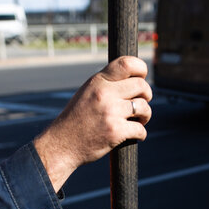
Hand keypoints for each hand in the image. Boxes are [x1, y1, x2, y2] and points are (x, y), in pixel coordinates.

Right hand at [34, 56, 152, 190]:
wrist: (62, 145)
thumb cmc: (76, 120)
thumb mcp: (86, 93)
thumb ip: (106, 85)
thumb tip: (134, 79)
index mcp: (97, 82)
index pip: (127, 64)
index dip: (141, 68)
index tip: (142, 77)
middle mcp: (104, 94)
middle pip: (142, 86)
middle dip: (147, 95)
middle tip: (141, 104)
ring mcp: (111, 113)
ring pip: (144, 107)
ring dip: (145, 115)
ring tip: (139, 120)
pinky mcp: (116, 131)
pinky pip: (140, 129)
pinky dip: (141, 134)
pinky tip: (135, 135)